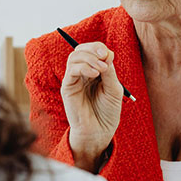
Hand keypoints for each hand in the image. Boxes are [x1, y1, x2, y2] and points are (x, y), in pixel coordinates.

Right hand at [60, 42, 122, 171]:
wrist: (99, 132)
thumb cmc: (107, 113)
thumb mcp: (114, 89)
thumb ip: (110, 72)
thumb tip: (107, 53)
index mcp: (94, 72)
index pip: (92, 51)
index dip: (99, 48)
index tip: (109, 56)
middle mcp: (82, 74)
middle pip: (81, 50)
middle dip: (93, 49)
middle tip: (104, 57)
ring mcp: (73, 80)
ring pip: (74, 57)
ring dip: (89, 58)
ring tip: (101, 70)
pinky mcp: (67, 88)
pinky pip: (71, 70)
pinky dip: (83, 67)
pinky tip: (94, 75)